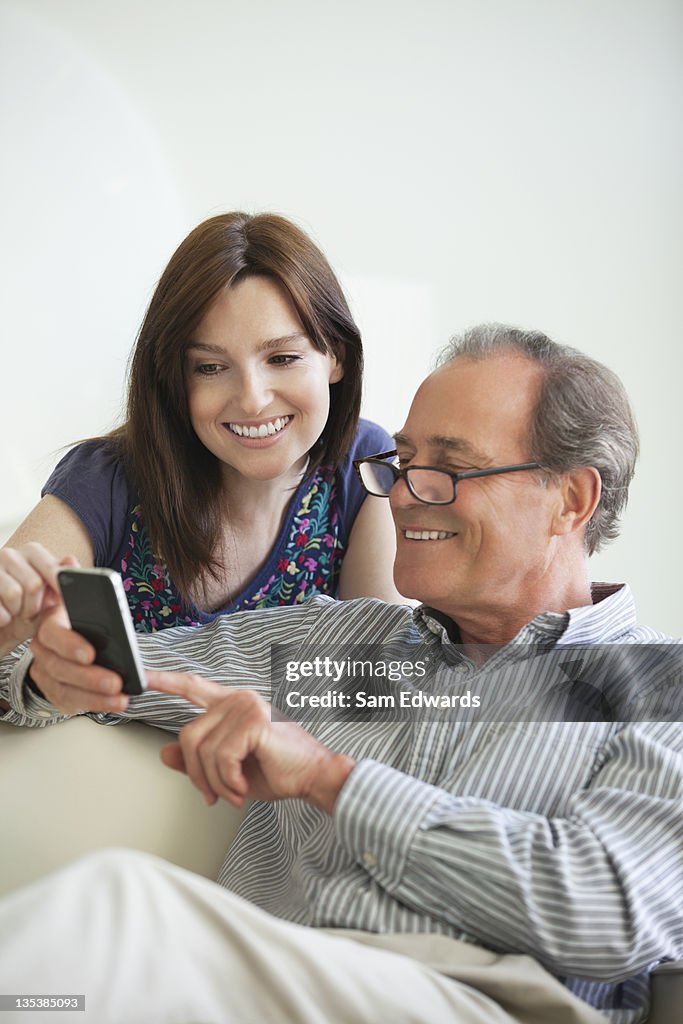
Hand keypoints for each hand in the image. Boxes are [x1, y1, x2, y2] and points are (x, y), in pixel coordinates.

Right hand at [0, 544, 70, 655]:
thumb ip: (62, 579)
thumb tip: (71, 560)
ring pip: (13, 594)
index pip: (52, 568)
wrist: (1, 629)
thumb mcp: (50, 598)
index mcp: (32, 552)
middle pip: (34, 584)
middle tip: (30, 613)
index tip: (64, 602)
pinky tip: (2, 618)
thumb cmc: (26, 612)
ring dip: (17, 612)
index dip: (59, 589)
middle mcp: (9, 554)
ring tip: (15, 614)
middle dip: (35, 607)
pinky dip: (3, 618)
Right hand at [29, 604, 128, 714]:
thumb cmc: (87, 630)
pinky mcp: (52, 692)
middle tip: (116, 683)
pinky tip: (112, 703)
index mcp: (52, 623)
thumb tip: (158, 659)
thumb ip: (127, 637)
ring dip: (94, 697)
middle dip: (89, 678)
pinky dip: (94, 704)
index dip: (69, 645)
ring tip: (120, 699)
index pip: (53, 633)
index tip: (90, 655)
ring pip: (64, 689)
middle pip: (59, 666)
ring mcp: (45, 673)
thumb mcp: (102, 623)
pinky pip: (69, 702)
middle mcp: (44, 649)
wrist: (70, 642)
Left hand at [150, 671, 355, 813]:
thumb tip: (164, 753)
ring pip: (202, 750)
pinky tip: (243, 786)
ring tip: (234, 792)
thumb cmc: (279, 771)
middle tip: (214, 795)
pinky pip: (220, 757)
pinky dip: (228, 781)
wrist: (315, 776)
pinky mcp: (254, 721)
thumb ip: (198, 759)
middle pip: (188, 735)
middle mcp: (238, 699)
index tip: (142, 676)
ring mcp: (246, 706)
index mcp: (232, 704)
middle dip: (197, 774)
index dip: (165, 681)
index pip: (192, 687)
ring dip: (215, 782)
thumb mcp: (229, 769)